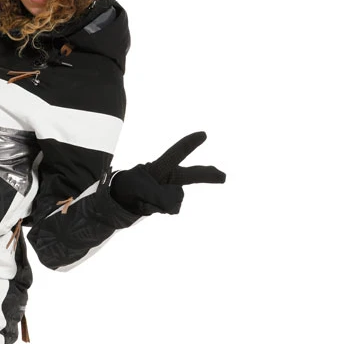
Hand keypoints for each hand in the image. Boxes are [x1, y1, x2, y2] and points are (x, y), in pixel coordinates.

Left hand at [110, 131, 225, 215]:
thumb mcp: (139, 189)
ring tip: (142, 200)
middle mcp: (170, 177)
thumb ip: (158, 196)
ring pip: (175, 200)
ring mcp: (171, 190)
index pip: (176, 153)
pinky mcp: (169, 203)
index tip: (204, 134)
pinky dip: (157, 209)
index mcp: (161, 166)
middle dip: (208, 175)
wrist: (120, 200)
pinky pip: (170, 209)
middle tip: (223, 177)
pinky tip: (147, 206)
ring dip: (157, 203)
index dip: (189, 144)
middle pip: (192, 175)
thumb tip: (176, 208)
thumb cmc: (128, 187)